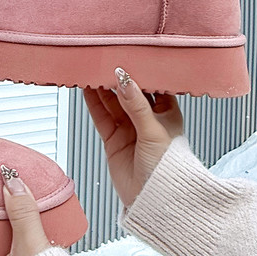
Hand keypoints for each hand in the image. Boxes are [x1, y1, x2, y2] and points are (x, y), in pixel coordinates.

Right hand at [83, 69, 183, 206]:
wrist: (157, 200)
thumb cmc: (170, 168)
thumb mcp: (154, 130)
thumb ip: (136, 104)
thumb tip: (124, 79)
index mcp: (167, 113)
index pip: (152, 85)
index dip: (140, 71)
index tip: (127, 55)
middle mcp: (147, 119)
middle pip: (128, 92)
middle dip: (116, 78)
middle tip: (104, 60)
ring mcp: (129, 129)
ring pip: (112, 103)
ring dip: (102, 88)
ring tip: (91, 70)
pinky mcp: (114, 140)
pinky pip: (101, 117)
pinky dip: (93, 103)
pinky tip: (86, 89)